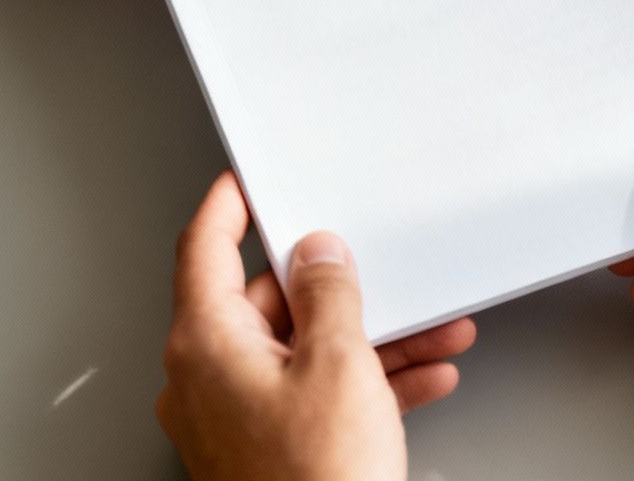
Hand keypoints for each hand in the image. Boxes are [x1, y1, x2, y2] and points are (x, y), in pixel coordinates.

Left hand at [157, 174, 476, 480]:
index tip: (244, 180)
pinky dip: (365, 385)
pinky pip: (315, 398)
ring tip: (429, 331)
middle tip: (375, 270)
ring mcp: (234, 421)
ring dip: (368, 340)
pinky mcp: (266, 453)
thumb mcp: (339, 365)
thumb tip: (319, 253)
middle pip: (266, 304)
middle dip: (335, 288)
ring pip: (302, 354)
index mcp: (205, 344)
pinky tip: (419, 379)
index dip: (228, 206)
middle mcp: (207, 380)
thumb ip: (329, 294)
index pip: (204, 248)